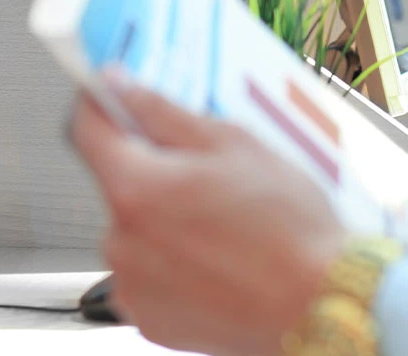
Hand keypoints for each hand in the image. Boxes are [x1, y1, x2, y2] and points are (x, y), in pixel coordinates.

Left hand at [72, 82, 346, 355]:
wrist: (321, 304)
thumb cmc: (289, 228)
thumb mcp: (234, 144)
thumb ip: (164, 113)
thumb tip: (122, 88)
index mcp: (137, 189)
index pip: (86, 130)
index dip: (100, 104)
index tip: (113, 97)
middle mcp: (121, 242)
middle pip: (119, 184)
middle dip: (155, 171)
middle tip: (209, 175)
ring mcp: (133, 285)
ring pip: (136, 231)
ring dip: (166, 220)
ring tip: (224, 225)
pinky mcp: (150, 319)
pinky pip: (149, 274)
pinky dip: (175, 262)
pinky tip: (219, 258)